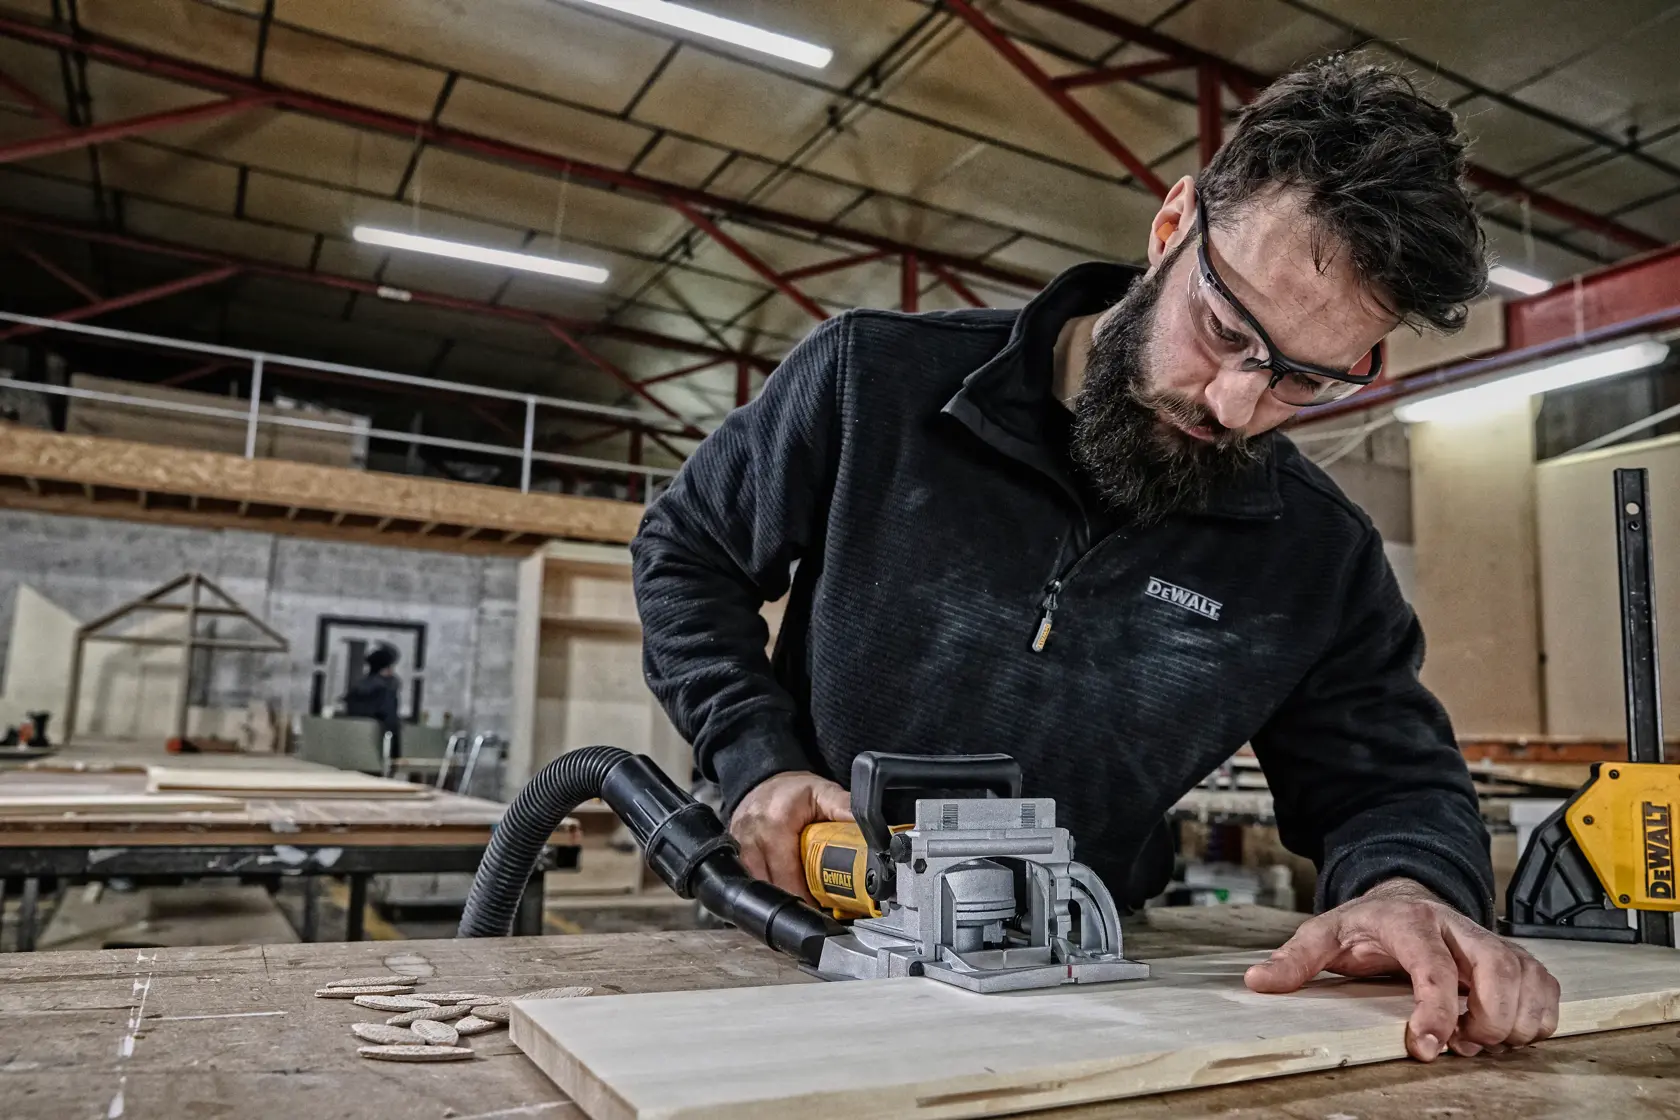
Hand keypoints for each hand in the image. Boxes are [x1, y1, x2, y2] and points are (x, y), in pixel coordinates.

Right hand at [729, 770, 851, 902]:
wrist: (761, 779)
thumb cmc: (792, 790)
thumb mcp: (823, 792)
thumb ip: (847, 809)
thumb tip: (874, 831)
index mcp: (775, 824)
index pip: (788, 876)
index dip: (805, 897)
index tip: (822, 906)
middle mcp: (750, 837)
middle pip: (770, 888)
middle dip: (793, 903)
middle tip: (815, 907)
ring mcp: (736, 847)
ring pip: (755, 890)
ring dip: (777, 900)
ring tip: (798, 902)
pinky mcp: (730, 855)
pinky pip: (746, 883)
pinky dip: (763, 892)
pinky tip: (777, 894)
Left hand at [1243, 878, 1560, 1061]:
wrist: (1404, 898)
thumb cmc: (1369, 922)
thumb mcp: (1325, 934)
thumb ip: (1295, 959)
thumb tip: (1259, 981)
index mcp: (1411, 922)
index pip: (1433, 967)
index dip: (1435, 1011)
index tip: (1427, 1048)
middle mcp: (1459, 928)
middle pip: (1499, 971)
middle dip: (1488, 1019)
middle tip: (1463, 1043)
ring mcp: (1492, 942)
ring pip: (1530, 982)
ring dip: (1512, 1024)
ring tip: (1476, 1038)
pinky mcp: (1517, 958)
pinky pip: (1547, 991)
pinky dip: (1536, 1019)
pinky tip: (1503, 1031)